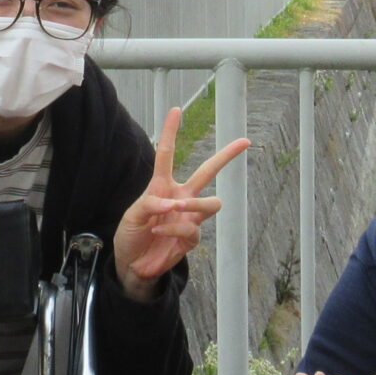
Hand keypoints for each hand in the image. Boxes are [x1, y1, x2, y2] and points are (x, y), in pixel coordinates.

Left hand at [112, 108, 251, 294]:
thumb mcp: (132, 216)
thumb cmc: (131, 236)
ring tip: (177, 208)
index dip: (171, 131)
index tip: (176, 109)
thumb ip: (150, 204)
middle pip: (208, 171)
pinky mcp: (191, 237)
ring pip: (211, 203)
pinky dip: (174, 228)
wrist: (132, 265)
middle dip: (227, 156)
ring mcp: (189, 217)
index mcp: (162, 186)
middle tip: (244, 142)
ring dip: (194, 204)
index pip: (167, 154)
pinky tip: (160, 231)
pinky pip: (192, 228)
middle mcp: (181, 197)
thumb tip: (174, 202)